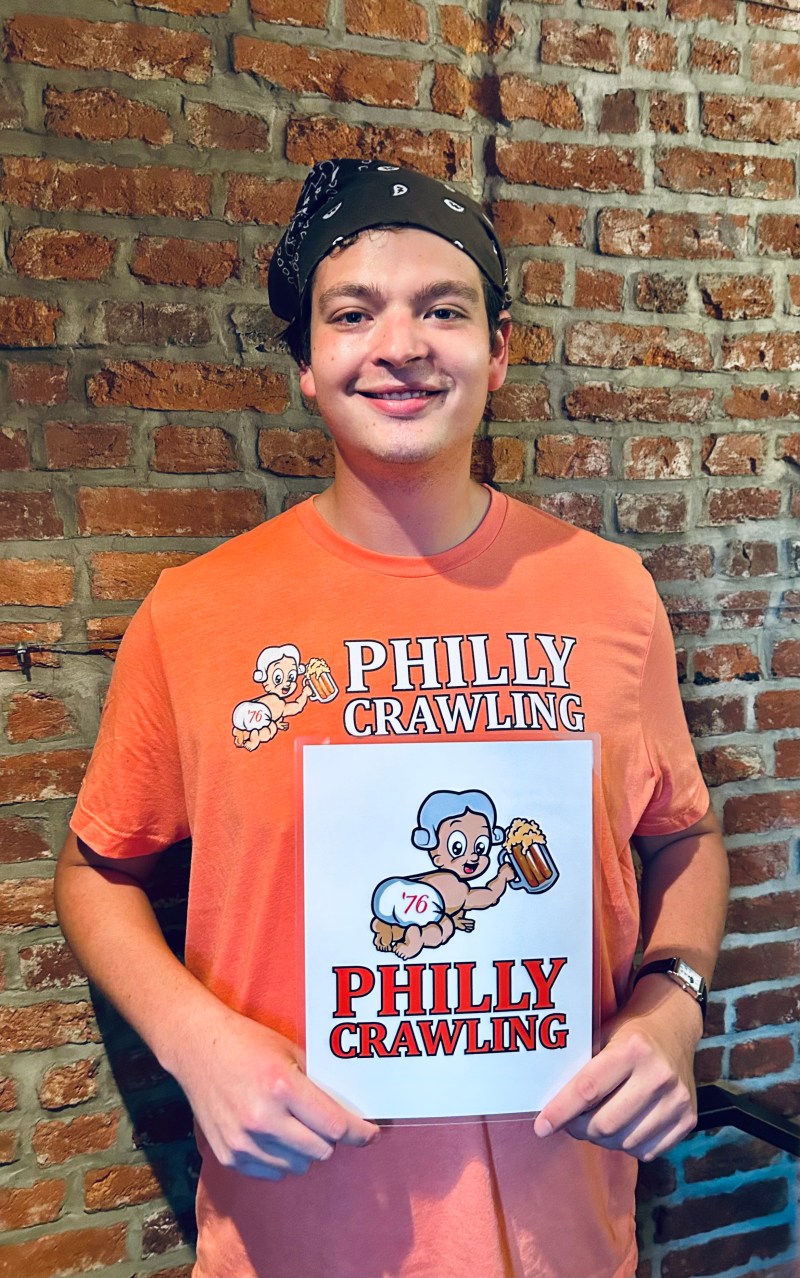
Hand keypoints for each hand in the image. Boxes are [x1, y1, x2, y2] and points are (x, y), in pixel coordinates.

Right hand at [173, 1002, 378, 1179]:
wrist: (197, 1048)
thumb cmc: (248, 1044)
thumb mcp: (291, 1052)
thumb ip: (319, 1084)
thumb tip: (350, 1111)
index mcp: (282, 1087)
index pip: (335, 1126)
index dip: (360, 1133)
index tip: (371, 1134)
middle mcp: (263, 1119)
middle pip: (321, 1151)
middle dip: (331, 1138)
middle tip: (324, 1121)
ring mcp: (243, 1141)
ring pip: (298, 1166)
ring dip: (305, 1150)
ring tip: (294, 1124)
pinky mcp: (229, 1156)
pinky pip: (272, 1173)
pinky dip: (280, 1158)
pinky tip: (273, 1134)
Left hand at [533, 977, 701, 1161]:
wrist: (674, 1028)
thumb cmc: (628, 1033)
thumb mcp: (602, 1035)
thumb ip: (580, 1067)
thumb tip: (550, 1106)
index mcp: (633, 1049)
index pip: (588, 1089)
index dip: (561, 1111)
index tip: (542, 1126)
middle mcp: (659, 1075)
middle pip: (605, 1123)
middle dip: (579, 1128)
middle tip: (569, 1122)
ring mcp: (678, 1100)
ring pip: (625, 1142)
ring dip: (602, 1139)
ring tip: (595, 1122)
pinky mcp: (689, 1119)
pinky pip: (647, 1151)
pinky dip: (628, 1145)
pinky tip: (622, 1127)